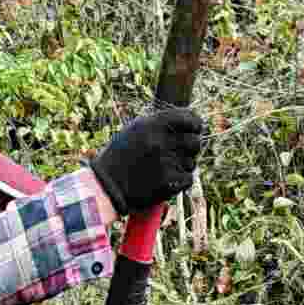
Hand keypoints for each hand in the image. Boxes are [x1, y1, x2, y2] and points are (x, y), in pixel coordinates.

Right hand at [92, 105, 208, 221]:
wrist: (106, 185)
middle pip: (195, 142)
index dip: (196, 123)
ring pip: (192, 162)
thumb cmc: (120, 156)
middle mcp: (159, 141)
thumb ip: (159, 124)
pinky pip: (189, 179)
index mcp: (150, 125)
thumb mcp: (134, 131)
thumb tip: (188, 121)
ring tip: (167, 168)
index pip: (188, 118)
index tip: (197, 128)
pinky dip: (182, 181)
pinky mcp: (168, 183)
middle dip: (192, 147)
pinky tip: (168, 180)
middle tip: (183, 152)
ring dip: (184, 165)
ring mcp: (164, 163)